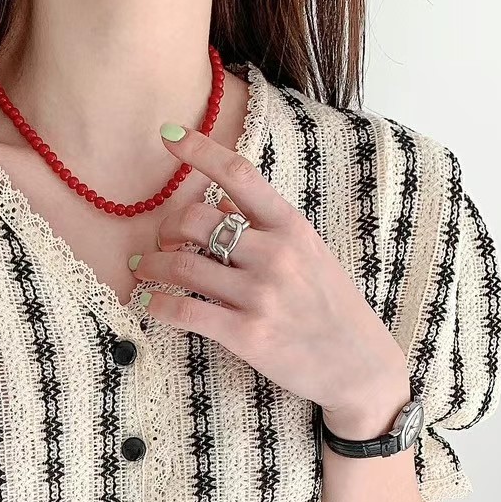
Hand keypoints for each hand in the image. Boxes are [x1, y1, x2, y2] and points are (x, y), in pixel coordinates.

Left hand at [134, 121, 410, 428]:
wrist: (359, 365)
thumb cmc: (330, 308)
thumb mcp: (310, 254)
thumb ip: (266, 227)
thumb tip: (218, 201)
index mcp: (291, 227)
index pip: (239, 175)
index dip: (199, 151)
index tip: (167, 136)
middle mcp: (274, 254)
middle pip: (196, 220)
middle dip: (167, 228)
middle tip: (160, 243)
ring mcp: (260, 295)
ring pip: (182, 266)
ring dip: (151, 266)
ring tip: (141, 271)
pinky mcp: (246, 334)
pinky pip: (185, 312)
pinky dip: (156, 305)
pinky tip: (147, 303)